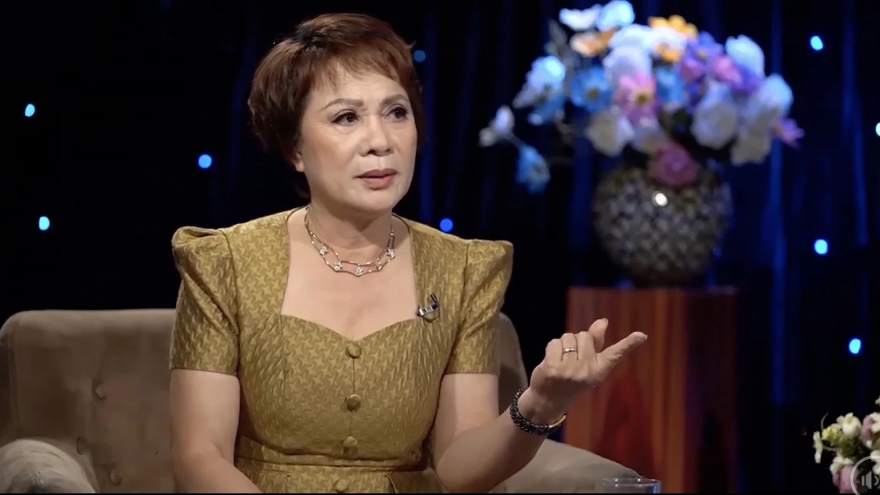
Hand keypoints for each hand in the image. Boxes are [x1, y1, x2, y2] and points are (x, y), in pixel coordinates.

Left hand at [525, 318, 646, 418]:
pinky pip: (555, 343)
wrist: (549, 400)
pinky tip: (551, 362)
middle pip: (584, 335)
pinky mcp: (553, 368)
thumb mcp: (587, 365)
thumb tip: (603, 321)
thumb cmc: (571, 379)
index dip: (628, 344)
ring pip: (568, 337)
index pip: (615, 354)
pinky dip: (552, 348)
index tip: (642, 335)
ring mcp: (569, 370)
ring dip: (563, 344)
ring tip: (561, 360)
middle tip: (571, 358)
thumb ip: (596, 342)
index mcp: (598, 371)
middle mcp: (587, 371)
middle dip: (577, 341)